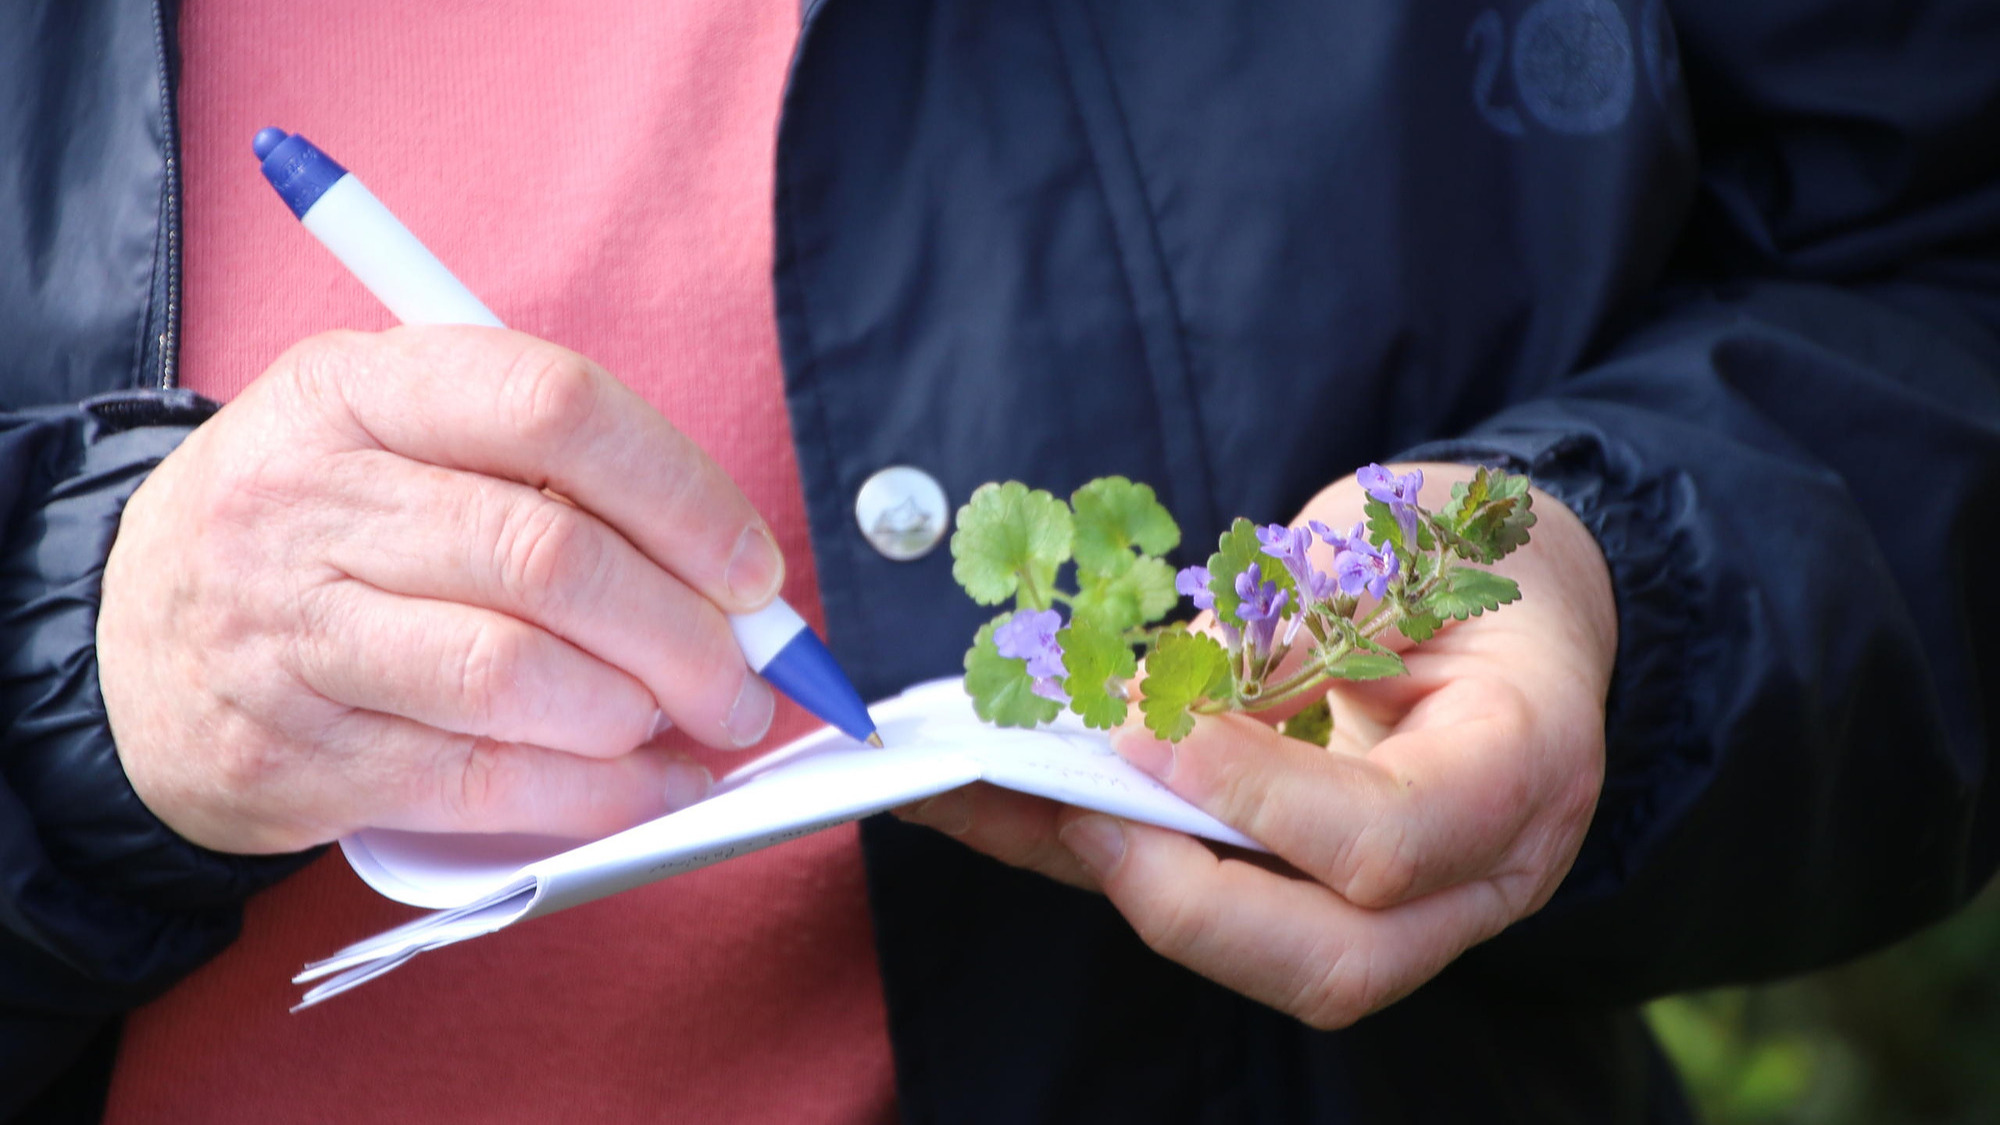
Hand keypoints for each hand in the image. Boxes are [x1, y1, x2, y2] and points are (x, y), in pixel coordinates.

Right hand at [99, 327, 783, 853]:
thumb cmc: (317, 534)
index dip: (681, 491)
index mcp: (354, 388)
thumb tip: (735, 582)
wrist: (126, 648)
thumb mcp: (393, 444)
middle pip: (549, 556)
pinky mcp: (298, 755)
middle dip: (686, 631)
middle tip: (752, 676)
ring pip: (517, 674)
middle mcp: (310, 499)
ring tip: (695, 725)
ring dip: (641, 713)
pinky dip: (596, 795)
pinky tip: (651, 787)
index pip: (553, 405)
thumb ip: (550, 481)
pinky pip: (483, 782)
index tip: (752, 567)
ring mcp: (293, 632)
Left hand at [899, 464, 1614, 1027]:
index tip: (1141, 722)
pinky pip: (1212, 909)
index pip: (1391, 836)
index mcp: (1524, 766)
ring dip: (1110, 882)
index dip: (1256, 795)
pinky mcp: (1325, 901)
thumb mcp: (1397, 538)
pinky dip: (1099, 859)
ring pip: (1260, 960)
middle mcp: (1480, 872)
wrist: (1524, 603)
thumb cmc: (1472, 553)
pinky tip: (991, 804)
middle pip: (1334, 963)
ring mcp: (1408, 907)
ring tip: (977, 798)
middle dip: (1182, 898)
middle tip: (1075, 805)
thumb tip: (1160, 697)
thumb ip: (1296, 616)